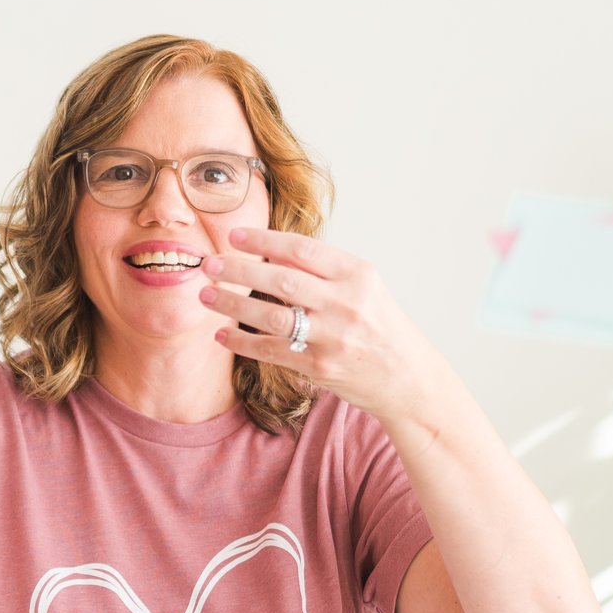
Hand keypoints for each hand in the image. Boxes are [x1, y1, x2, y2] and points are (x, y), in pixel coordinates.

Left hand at [200, 226, 441, 424]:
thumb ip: (322, 270)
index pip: (302, 249)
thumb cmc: (379, 326)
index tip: (234, 235)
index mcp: (357, 274)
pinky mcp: (321, 367)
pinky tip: (222, 334)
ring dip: (232, 304)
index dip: (264, 240)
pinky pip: (272, 351)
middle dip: (239, 270)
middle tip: (209, 264)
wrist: (406, 377)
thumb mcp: (362, 288)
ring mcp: (333, 337)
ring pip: (272, 316)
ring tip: (206, 295)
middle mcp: (346, 303)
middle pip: (281, 279)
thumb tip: (271, 251)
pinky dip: (243, 342)